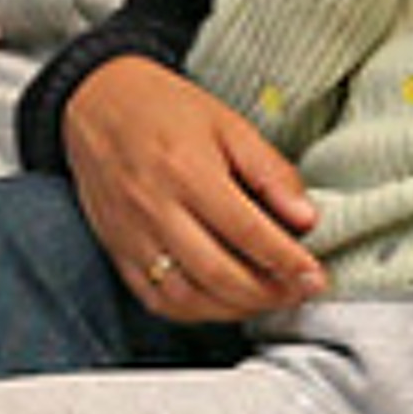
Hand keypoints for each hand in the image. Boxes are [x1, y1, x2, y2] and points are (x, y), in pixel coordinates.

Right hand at [61, 53, 325, 323]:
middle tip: (298, 292)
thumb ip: (271, 172)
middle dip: (267, 293)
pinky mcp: (117, 250)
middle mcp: (156, 209)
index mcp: (188, 172)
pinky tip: (222, 304)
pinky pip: (155, 299)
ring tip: (267, 300)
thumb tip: (306, 218)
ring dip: (233, 309)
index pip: (247, 232)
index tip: (314, 274)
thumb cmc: (165, 109)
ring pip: (186, 296)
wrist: (99, 102)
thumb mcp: (230, 125)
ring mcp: (132, 235)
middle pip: (218, 272)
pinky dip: (193, 311)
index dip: (287, 260)